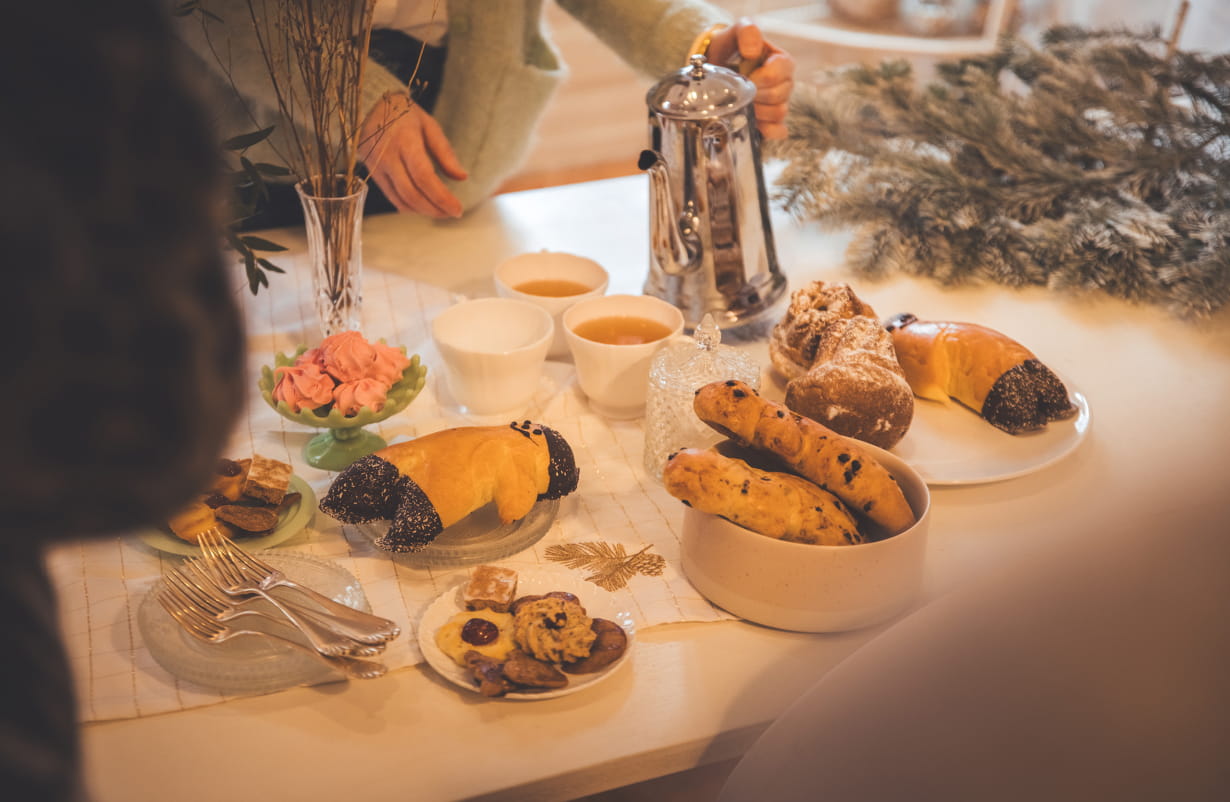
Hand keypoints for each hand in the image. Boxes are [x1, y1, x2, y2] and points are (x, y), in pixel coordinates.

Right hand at [358, 93, 467, 218]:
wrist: (369, 107)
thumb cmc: (404, 114)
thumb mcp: (429, 126)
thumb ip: (445, 152)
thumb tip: (462, 177)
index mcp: (404, 141)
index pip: (424, 177)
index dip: (441, 197)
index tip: (458, 209)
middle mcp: (387, 156)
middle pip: (412, 193)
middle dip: (434, 209)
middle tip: (452, 213)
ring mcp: (376, 167)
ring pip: (401, 200)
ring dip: (423, 211)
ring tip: (441, 212)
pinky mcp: (372, 174)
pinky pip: (392, 198)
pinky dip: (410, 207)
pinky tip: (424, 206)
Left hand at [707, 18, 795, 139]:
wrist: (717, 66)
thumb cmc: (731, 48)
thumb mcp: (736, 32)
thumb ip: (747, 32)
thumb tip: (752, 52)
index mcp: (782, 61)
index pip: (781, 72)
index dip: (762, 78)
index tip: (744, 77)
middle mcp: (785, 83)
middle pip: (779, 96)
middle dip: (756, 96)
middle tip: (738, 92)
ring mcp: (779, 103)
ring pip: (778, 113)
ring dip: (757, 112)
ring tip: (740, 105)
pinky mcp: (771, 121)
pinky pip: (779, 131)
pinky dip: (767, 131)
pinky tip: (753, 125)